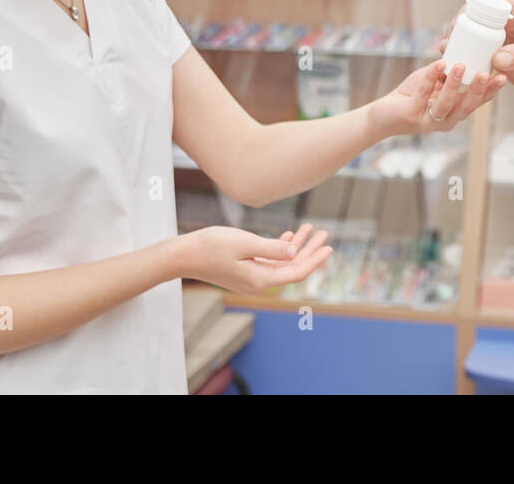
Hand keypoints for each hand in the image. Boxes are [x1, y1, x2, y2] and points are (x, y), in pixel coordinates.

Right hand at [181, 223, 331, 293]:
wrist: (184, 255)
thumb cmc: (212, 246)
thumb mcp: (245, 243)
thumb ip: (272, 249)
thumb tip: (295, 252)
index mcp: (261, 280)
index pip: (296, 272)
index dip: (315, 259)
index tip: (329, 247)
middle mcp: (258, 283)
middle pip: (292, 268)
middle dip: (309, 250)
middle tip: (324, 233)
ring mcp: (251, 278)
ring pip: (282, 263)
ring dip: (297, 247)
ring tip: (311, 230)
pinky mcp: (244, 271)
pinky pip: (270, 262)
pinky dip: (280, 249)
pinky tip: (289, 236)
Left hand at [368, 58, 505, 136]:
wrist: (383, 114)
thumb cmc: (412, 95)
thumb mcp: (434, 81)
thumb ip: (448, 72)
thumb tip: (462, 52)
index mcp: (456, 111)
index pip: (478, 102)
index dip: (491, 91)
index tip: (503, 76)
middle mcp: (447, 119)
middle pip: (467, 106)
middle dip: (478, 89)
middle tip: (487, 73)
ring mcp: (429, 120)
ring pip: (446, 104)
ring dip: (454, 84)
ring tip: (461, 66)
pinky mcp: (411, 116)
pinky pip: (423, 95)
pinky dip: (430, 78)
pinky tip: (438, 65)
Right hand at [439, 0, 513, 109]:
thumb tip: (498, 57)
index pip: (492, 2)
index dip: (472, 10)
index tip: (459, 26)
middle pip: (479, 19)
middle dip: (461, 29)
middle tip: (448, 44)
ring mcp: (509, 43)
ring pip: (478, 39)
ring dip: (463, 46)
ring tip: (448, 58)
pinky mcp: (506, 61)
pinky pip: (483, 59)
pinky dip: (471, 63)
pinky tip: (460, 72)